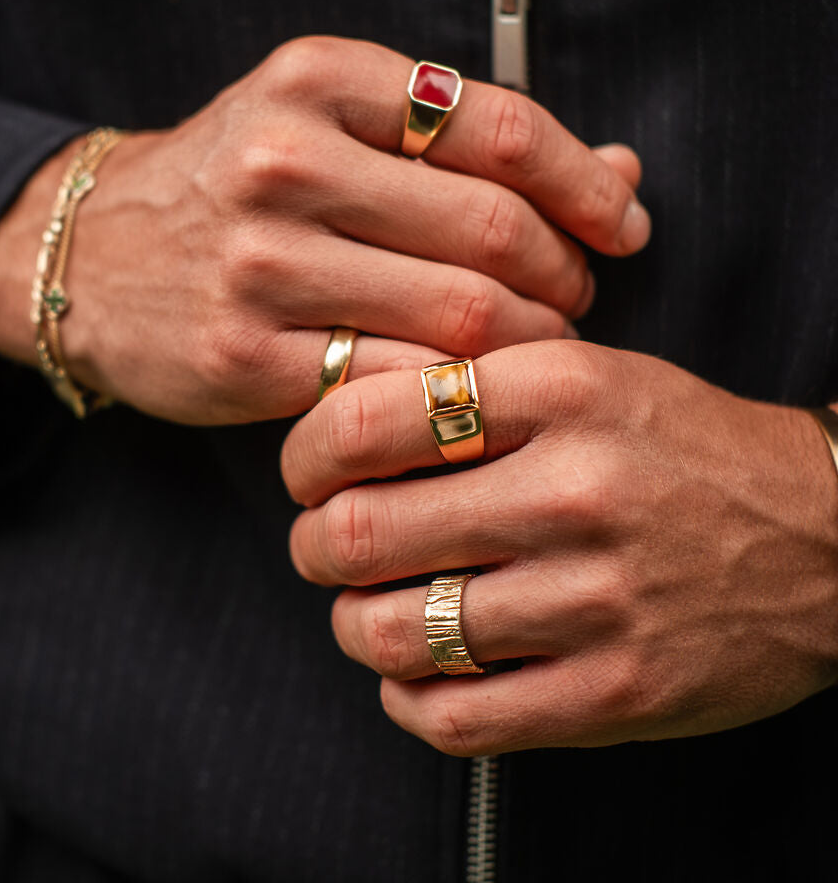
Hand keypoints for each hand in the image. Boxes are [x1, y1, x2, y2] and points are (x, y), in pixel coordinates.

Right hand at [0, 36, 648, 424]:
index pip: (501, 126)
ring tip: (537, 342)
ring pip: (459, 313)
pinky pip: (397, 382)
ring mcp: (260, 262)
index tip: (623, 224)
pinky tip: (470, 387)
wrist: (88, 253)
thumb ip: (468, 139)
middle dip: (566, 273)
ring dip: (529, 340)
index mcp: (318, 79)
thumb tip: (625, 171)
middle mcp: (285, 160)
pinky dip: (457, 390)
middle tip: (577, 294)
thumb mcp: (330, 120)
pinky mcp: (245, 355)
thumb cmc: (234, 181)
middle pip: (494, 229)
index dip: (586, 183)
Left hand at [282, 341, 837, 753]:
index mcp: (560, 392)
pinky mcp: (615, 691)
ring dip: (354, 623)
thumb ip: (476, 385)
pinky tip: (415, 672)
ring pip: (393, 631)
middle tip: (322, 541)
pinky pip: (456, 716)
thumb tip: (344, 417)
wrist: (827, 535)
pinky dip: (407, 699)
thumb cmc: (686, 447)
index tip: (306, 470)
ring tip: (368, 607)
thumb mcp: (590, 375)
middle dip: (314, 542)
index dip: (306, 452)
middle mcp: (573, 490)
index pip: (368, 419)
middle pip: (361, 530)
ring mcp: (595, 599)